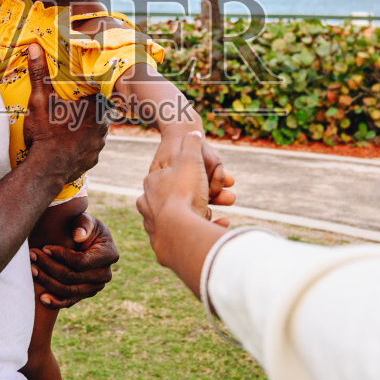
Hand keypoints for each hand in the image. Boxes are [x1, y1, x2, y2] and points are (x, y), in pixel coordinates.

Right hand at [21, 43, 107, 187]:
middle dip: (88, 107)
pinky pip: (91, 146)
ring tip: (70, 123)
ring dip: (87, 126)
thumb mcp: (39, 100)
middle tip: (73, 104)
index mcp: (94, 108)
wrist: (45, 169)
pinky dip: (82, 143)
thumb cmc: (45, 133)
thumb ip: (40, 74)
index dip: (91, 89)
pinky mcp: (93, 159)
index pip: (101, 92)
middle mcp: (102, 126)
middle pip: (100, 110)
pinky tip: (70, 141)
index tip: (81, 88)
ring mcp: (99, 144)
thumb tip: (34, 48)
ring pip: (97, 129)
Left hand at [30, 212, 118, 308]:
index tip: (45, 247)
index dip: (61, 256)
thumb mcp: (86, 220)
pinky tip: (42, 298)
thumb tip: (79, 236)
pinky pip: (69, 302)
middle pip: (73, 278)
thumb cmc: (84, 226)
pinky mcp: (84, 294)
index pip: (81, 262)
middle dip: (49, 267)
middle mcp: (105, 274)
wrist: (83, 239)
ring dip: (48, 282)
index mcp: (109, 254)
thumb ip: (83, 224)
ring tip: (32, 269)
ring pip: (69, 291)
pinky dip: (55, 302)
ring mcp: (95, 287)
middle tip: (32, 256)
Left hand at [137, 131, 227, 297]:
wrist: (177, 233)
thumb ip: (192, 144)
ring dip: (207, 217)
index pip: (174, 177)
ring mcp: (155, 228)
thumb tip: (193, 132)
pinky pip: (187, 239)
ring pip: (185, 220)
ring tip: (224, 220)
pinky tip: (218, 231)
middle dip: (208, 200)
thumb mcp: (191, 160)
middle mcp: (149, 207)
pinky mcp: (164, 248)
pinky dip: (203, 233)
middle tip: (229, 200)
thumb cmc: (184, 192)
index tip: (213, 181)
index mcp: (152, 185)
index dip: (197, 177)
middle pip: (183, 200)